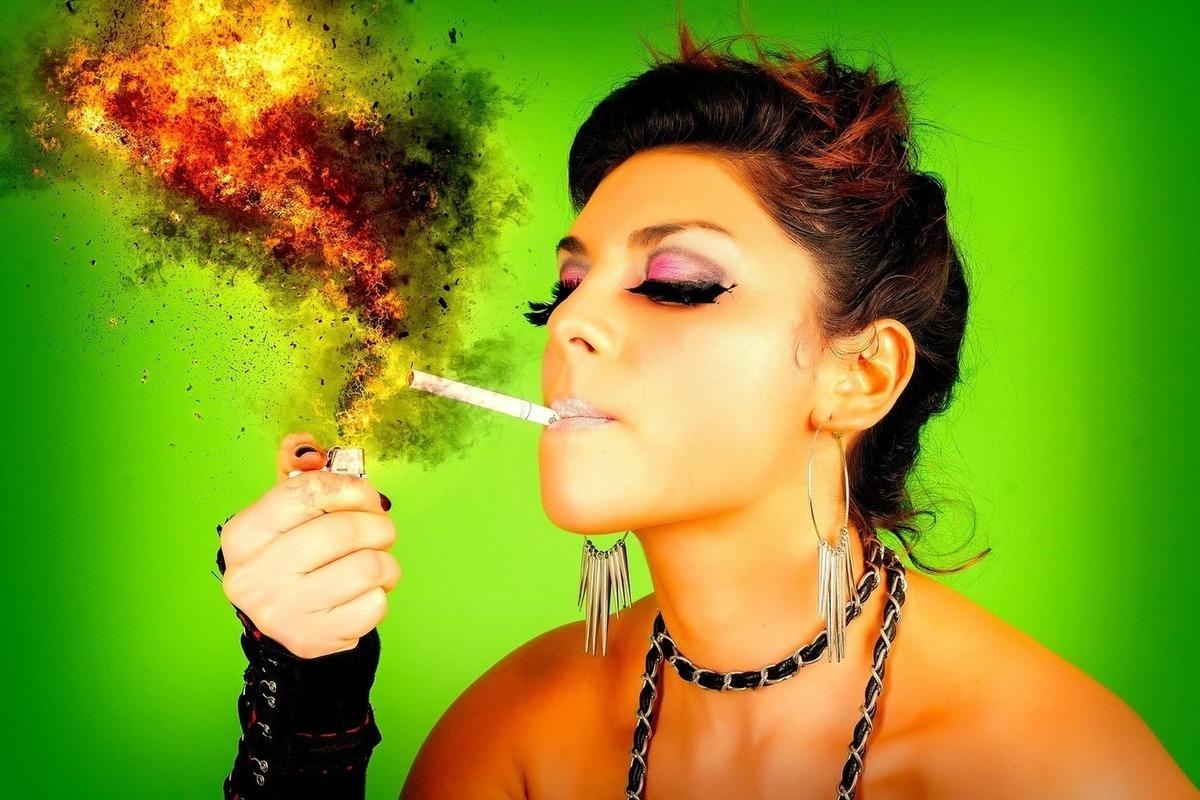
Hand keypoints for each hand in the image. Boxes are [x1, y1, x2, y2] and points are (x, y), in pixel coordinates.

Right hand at [218, 432, 400, 658]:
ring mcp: (281, 612)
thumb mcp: (284, 511)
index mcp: (243, 535)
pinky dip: (380, 594)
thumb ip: (297, 472)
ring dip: (386, 561)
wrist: (285, 620)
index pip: (304, 493)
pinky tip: (364, 592)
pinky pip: (373, 605)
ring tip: (378, 561)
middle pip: (341, 531)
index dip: (349, 487)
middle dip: (377, 525)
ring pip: (367, 568)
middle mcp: (253, 576)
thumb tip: (304, 444)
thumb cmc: (291, 555)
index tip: (366, 494)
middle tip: (382, 529)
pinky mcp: (312, 639)